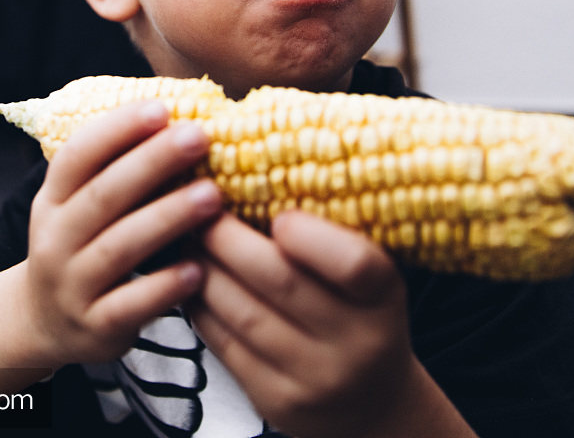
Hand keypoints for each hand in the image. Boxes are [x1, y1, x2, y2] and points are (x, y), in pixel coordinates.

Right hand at [22, 100, 220, 366]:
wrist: (42, 323)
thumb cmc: (82, 247)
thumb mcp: (79, 206)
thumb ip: (117, 169)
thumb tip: (183, 115)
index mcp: (54, 199)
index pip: (77, 156)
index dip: (117, 129)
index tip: (162, 107)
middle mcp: (56, 240)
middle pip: (102, 195)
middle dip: (152, 162)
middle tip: (200, 136)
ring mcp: (72, 286)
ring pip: (119, 248)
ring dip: (167, 218)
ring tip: (213, 195)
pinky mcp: (95, 328)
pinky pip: (130, 306)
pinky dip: (164, 287)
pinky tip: (199, 269)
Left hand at [187, 211, 418, 437]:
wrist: (372, 404)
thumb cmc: (361, 317)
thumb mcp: (370, 280)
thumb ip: (332, 236)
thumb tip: (261, 171)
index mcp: (384, 299)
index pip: (355, 264)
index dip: (309, 235)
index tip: (278, 216)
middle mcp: (356, 344)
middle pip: (280, 281)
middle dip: (228, 238)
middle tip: (201, 209)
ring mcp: (314, 379)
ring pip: (242, 313)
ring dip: (204, 268)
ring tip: (189, 238)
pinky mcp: (276, 401)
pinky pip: (225, 345)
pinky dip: (200, 305)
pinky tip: (191, 280)